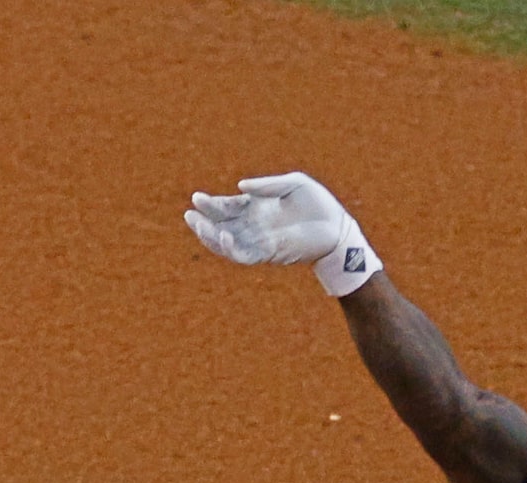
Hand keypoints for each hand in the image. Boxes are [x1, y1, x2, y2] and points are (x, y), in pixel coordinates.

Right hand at [183, 172, 381, 295]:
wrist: (338, 227)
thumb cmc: (318, 204)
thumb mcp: (292, 184)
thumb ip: (266, 185)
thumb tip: (240, 186)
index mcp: (257, 207)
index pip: (228, 207)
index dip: (212, 204)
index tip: (197, 198)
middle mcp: (255, 225)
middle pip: (222, 225)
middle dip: (204, 222)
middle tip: (189, 215)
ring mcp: (261, 240)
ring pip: (229, 243)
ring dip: (212, 237)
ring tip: (198, 227)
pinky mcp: (271, 253)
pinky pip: (246, 255)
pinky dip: (233, 249)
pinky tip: (224, 238)